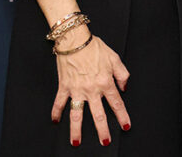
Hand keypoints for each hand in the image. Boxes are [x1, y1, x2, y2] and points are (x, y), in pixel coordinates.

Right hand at [50, 31, 130, 145]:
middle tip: (105, 141)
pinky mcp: (64, 86)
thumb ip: (122, 74)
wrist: (75, 40)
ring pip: (77, 114)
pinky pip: (59, 102)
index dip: (122, 116)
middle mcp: (92, 89)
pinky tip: (55, 121)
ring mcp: (76, 89)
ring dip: (76, 129)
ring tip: (76, 142)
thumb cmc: (95, 47)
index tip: (125, 126)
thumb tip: (124, 87)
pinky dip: (55, 112)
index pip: (116, 103)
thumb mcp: (115, 58)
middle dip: (102, 130)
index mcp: (106, 82)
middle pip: (98, 114)